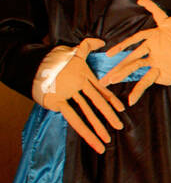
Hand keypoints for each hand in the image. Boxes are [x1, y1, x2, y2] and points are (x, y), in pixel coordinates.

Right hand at [40, 37, 124, 153]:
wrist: (36, 63)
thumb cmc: (56, 59)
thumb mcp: (74, 51)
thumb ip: (88, 46)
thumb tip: (102, 41)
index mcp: (84, 76)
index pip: (101, 90)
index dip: (112, 100)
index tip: (122, 109)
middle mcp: (79, 85)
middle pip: (97, 103)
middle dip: (109, 116)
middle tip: (119, 126)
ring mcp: (69, 93)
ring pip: (87, 113)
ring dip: (97, 128)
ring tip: (106, 141)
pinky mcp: (58, 100)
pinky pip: (73, 117)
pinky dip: (83, 129)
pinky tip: (92, 139)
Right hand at [102, 0, 170, 104]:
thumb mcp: (168, 21)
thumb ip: (155, 10)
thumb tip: (141, 0)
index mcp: (150, 40)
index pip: (133, 42)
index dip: (121, 46)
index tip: (109, 53)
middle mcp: (150, 52)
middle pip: (130, 58)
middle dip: (116, 67)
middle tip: (103, 75)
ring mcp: (154, 63)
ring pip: (134, 69)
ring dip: (122, 76)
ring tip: (109, 82)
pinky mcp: (160, 73)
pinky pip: (147, 81)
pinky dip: (138, 91)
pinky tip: (130, 100)